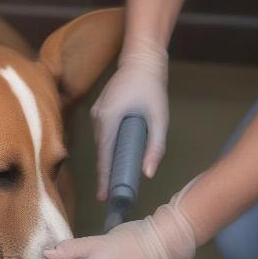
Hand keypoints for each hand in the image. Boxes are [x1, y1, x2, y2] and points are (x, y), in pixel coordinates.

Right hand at [91, 36, 167, 199]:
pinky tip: (115, 160)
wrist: (142, 61)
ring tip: (112, 181)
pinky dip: (108, 149)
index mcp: (109, 119)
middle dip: (105, 174)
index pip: (104, 157)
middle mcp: (98, 118)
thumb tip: (148, 174)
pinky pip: (103, 135)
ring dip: (106, 161)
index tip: (103, 197)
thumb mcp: (159, 119)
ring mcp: (97, 113)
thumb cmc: (152, 88)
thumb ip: (155, 147)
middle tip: (109, 195)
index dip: (104, 179)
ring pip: (102, 144)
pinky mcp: (101, 110)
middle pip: (101, 153)